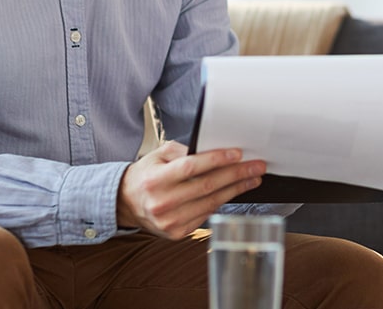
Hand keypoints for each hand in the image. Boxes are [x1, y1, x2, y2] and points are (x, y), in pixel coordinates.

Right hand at [117, 140, 264, 239]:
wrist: (126, 203)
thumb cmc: (146, 175)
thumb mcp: (158, 154)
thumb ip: (184, 151)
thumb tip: (214, 149)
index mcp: (156, 180)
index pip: (191, 167)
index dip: (217, 160)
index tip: (238, 154)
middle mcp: (162, 202)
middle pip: (207, 186)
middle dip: (236, 174)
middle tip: (256, 166)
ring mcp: (169, 221)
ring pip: (210, 202)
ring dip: (235, 189)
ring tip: (252, 179)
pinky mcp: (176, 233)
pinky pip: (206, 215)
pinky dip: (222, 202)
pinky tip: (233, 192)